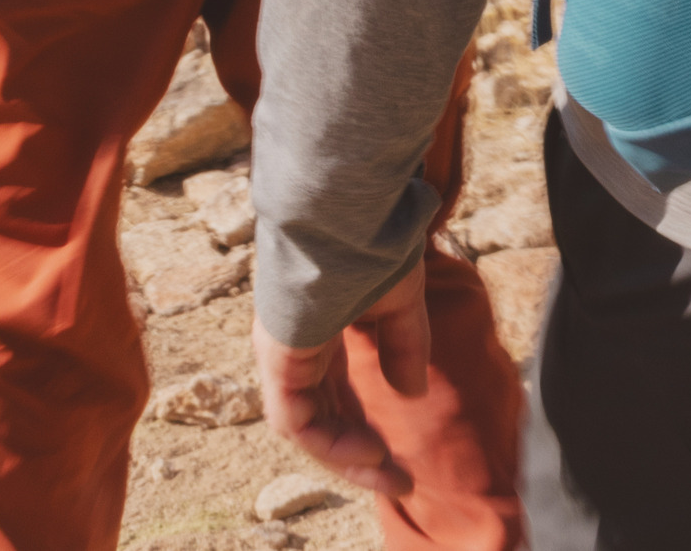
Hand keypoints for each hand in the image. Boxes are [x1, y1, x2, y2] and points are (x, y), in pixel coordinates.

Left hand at [254, 261, 432, 501]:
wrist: (345, 211)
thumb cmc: (370, 241)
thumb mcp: (399, 302)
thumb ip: (404, 346)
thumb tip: (411, 394)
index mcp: (316, 329)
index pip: (333, 394)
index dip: (364, 427)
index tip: (398, 457)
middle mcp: (293, 346)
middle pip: (321, 416)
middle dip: (358, 453)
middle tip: (398, 479)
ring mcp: (281, 354)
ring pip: (305, 427)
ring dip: (347, 456)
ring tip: (388, 474)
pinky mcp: (278, 359)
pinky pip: (295, 421)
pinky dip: (330, 444)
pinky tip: (369, 454)